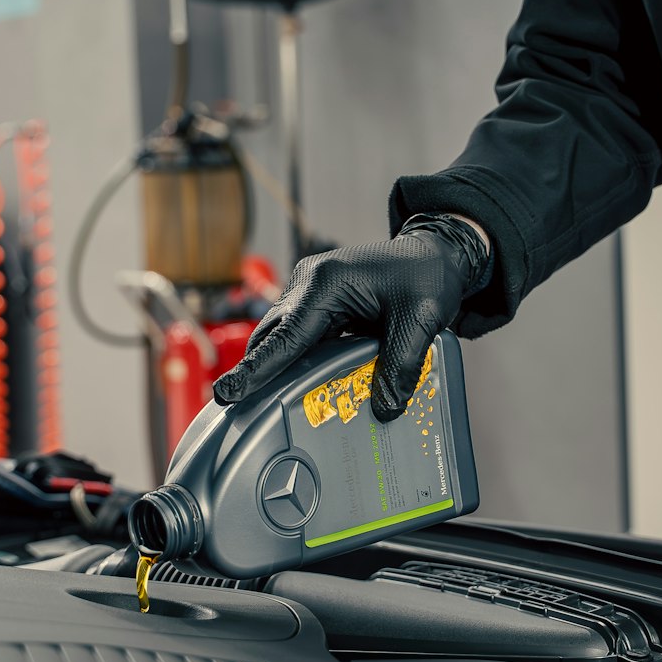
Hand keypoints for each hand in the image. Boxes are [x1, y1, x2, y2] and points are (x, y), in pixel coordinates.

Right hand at [212, 214, 489, 420]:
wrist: (434, 253)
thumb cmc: (426, 275)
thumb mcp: (422, 320)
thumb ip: (401, 364)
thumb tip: (386, 406)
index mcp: (326, 284)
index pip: (285, 337)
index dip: (256, 369)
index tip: (227, 393)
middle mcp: (309, 284)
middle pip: (271, 336)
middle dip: (255, 371)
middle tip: (235, 407)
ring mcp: (310, 292)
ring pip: (281, 337)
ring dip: (275, 367)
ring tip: (259, 404)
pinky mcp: (319, 303)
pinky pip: (299, 337)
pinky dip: (296, 361)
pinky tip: (297, 388)